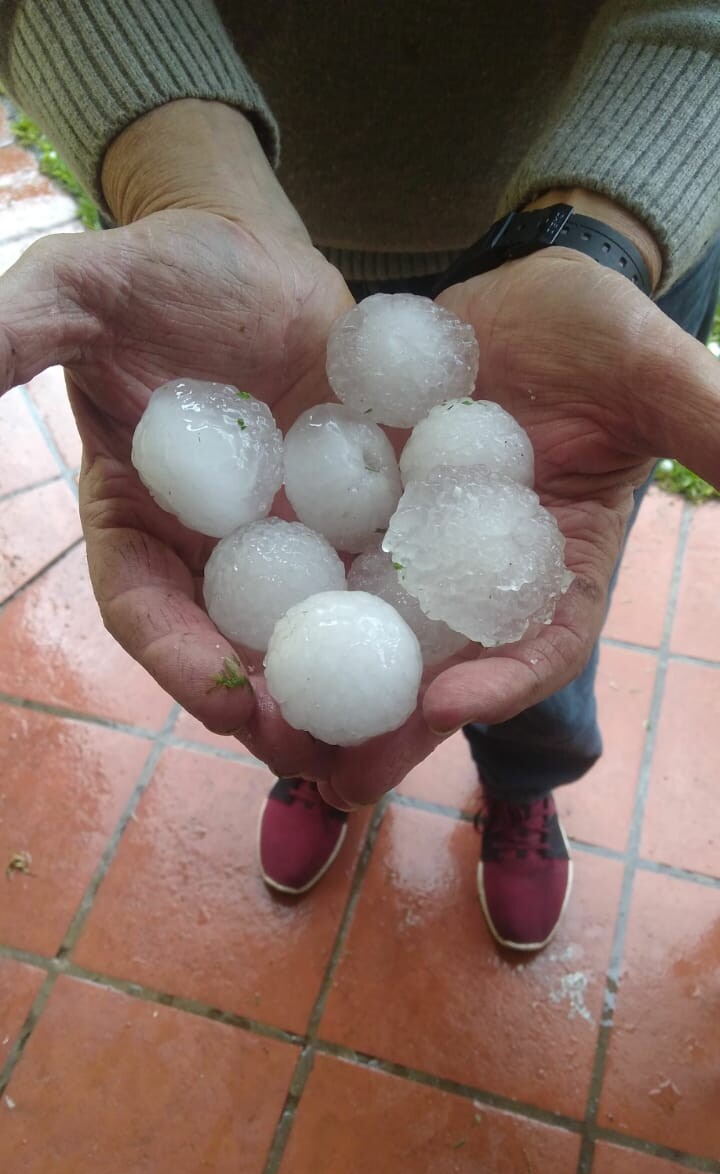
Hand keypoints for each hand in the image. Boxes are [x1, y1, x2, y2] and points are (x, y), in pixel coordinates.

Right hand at [0, 103, 353, 777]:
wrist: (253, 249)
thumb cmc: (158, 267)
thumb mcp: (80, 289)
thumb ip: (20, 332)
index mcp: (134, 519)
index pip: (144, 605)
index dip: (177, 658)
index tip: (226, 700)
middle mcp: (211, 546)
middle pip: (233, 644)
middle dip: (272, 707)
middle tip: (316, 754)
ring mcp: (288, 535)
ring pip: (311, 626)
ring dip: (346, 686)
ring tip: (390, 734)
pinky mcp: (353, 510)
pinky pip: (379, 566)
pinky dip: (409, 611)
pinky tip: (452, 648)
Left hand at [319, 240, 719, 807]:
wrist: (503, 297)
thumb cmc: (592, 335)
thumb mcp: (647, 371)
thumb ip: (703, 423)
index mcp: (557, 573)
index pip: (540, 645)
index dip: (502, 681)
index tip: (450, 703)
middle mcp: (476, 583)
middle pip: (440, 672)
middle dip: (392, 728)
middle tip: (339, 778)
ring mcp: (406, 557)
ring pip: (364, 641)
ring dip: (320, 696)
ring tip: (267, 737)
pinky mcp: (348, 523)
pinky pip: (310, 572)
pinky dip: (274, 612)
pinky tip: (228, 641)